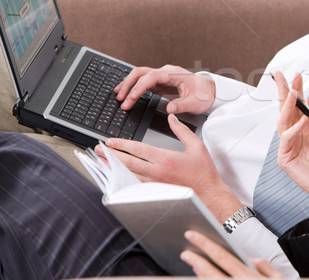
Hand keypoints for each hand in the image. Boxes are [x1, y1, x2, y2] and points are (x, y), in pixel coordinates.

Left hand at [95, 114, 241, 221]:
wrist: (209, 194)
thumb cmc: (204, 172)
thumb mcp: (196, 146)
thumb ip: (182, 130)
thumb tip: (172, 117)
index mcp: (165, 158)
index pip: (137, 150)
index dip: (121, 145)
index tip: (109, 141)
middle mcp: (157, 172)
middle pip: (127, 163)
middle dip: (110, 155)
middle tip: (97, 150)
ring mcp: (155, 184)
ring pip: (128, 175)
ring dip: (113, 168)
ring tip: (101, 162)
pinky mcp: (155, 192)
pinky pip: (134, 186)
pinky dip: (122, 180)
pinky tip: (116, 178)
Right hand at [115, 65, 214, 113]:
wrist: (211, 90)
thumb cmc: (204, 95)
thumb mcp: (196, 103)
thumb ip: (182, 105)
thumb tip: (170, 108)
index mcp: (173, 74)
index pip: (150, 77)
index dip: (138, 88)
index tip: (131, 99)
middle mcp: (166, 72)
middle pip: (141, 73)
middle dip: (128, 84)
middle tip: (120, 98)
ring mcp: (163, 76)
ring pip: (140, 75)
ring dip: (128, 84)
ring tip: (118, 94)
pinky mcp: (161, 82)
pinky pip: (144, 82)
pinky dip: (134, 86)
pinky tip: (127, 92)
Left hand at [180, 230, 282, 277]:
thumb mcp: (279, 279)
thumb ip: (264, 265)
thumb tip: (250, 258)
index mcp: (249, 277)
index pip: (222, 256)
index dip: (205, 244)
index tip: (192, 235)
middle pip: (210, 272)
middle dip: (196, 260)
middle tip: (184, 253)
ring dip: (199, 274)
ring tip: (193, 264)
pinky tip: (202, 277)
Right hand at [273, 71, 308, 227]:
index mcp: (305, 127)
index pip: (298, 105)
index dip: (296, 90)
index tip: (297, 75)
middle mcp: (295, 133)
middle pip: (286, 109)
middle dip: (283, 92)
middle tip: (280, 76)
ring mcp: (288, 145)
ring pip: (283, 121)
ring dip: (287, 106)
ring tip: (293, 93)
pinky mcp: (285, 157)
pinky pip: (286, 138)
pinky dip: (294, 129)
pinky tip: (303, 122)